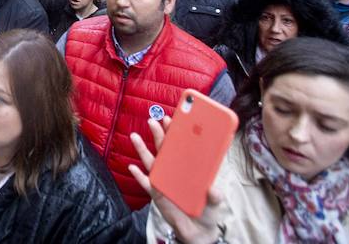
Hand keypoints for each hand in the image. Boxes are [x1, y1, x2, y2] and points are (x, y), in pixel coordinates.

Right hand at [129, 119, 223, 242]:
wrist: (198, 230)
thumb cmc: (207, 209)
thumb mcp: (215, 201)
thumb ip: (214, 194)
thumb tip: (211, 189)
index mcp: (189, 166)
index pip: (182, 145)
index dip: (177, 131)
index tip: (174, 118)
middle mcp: (174, 170)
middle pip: (164, 149)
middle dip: (159, 134)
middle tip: (154, 120)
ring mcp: (164, 180)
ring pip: (151, 162)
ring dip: (142, 149)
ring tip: (135, 136)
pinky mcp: (156, 194)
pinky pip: (145, 183)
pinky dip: (138, 176)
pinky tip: (132, 167)